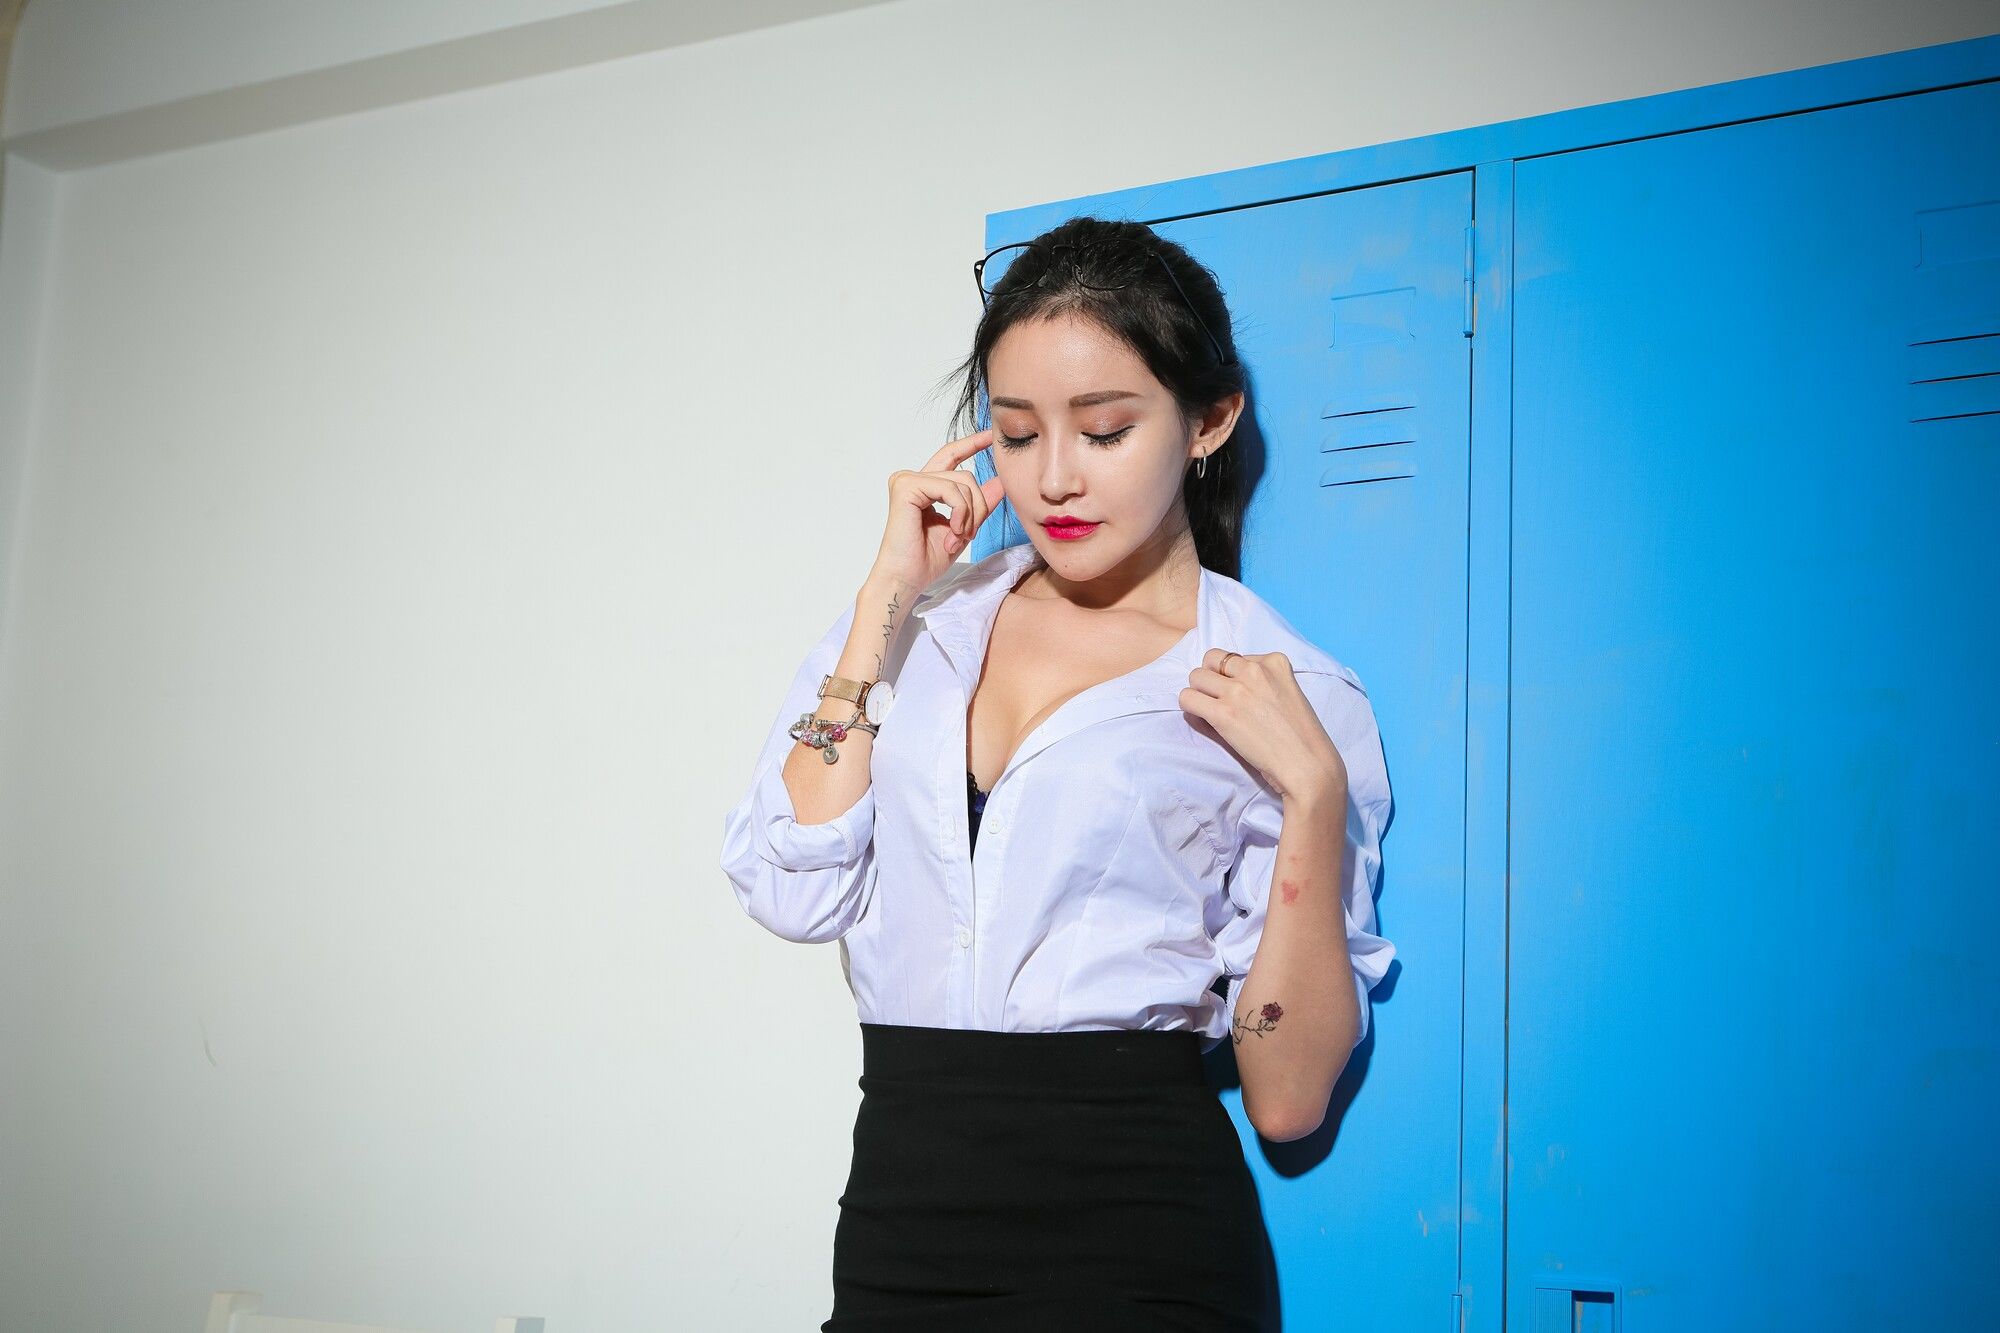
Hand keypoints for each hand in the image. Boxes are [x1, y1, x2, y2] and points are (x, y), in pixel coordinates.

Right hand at [868, 427, 1007, 592]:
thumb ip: (980, 505)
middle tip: (968, 535)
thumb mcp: (964, 527)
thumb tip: (1000, 482)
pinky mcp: (906, 486)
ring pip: (963, 482)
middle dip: (978, 507)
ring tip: (958, 537)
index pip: (951, 456)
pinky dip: (961, 513)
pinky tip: (953, 532)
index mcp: (925, 487)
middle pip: (967, 476)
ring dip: (970, 515)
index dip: (971, 444)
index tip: (990, 435)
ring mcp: (908, 480)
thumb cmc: (926, 560)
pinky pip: (951, 490)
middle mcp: (914, 479)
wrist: (906, 579)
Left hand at [1179, 649, 1347, 802]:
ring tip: (1212, 711)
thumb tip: (1228, 681)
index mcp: (1274, 661)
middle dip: (1210, 678)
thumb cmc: (1299, 736)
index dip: (1230, 676)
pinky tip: (1204, 720)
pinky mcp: (1224, 713)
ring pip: (1196, 677)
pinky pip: (1187, 698)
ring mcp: (1238, 691)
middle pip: (1211, 660)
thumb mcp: (1288, 692)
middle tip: (1219, 700)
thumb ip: (1263, 681)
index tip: (1240, 695)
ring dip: (1199, 693)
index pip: (1234, 656)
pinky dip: (1191, 708)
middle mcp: (1255, 670)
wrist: (1306, 764)